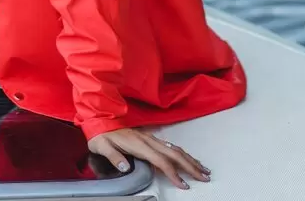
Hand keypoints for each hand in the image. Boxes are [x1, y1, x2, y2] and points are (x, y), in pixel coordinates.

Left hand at [87, 128, 209, 188]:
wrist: (100, 119)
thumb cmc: (101, 136)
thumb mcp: (102, 146)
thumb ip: (113, 156)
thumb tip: (124, 167)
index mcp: (139, 145)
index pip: (161, 161)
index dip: (173, 173)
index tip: (183, 185)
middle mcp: (148, 140)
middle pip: (174, 154)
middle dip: (191, 166)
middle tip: (205, 177)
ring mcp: (150, 138)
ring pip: (175, 149)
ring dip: (190, 159)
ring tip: (203, 169)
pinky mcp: (150, 138)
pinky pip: (170, 146)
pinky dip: (182, 154)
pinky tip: (188, 159)